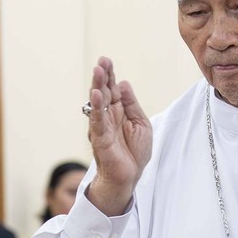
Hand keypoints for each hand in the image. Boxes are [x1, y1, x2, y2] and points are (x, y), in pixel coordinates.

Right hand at [83, 57, 153, 216]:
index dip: (110, 75)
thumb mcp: (141, 123)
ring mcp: (102, 127)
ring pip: (98, 104)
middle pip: (104, 92)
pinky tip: (96, 95)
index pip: (112, 89)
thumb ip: (131, 104)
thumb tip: (123, 83)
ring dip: (98, 87)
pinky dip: (97, 108)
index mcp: (118, 111)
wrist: (130, 177)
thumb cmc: (134, 152)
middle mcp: (108, 117)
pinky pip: (98, 122)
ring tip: (98, 72)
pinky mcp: (100, 140)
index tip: (106, 60)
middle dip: (102, 77)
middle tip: (101, 61)